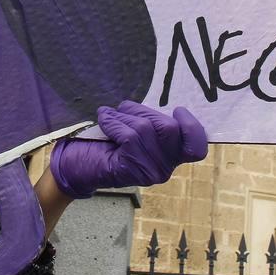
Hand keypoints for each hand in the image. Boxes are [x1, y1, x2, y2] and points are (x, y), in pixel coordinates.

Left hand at [50, 101, 207, 198]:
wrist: (79, 164)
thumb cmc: (109, 142)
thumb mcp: (138, 129)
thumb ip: (153, 122)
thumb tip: (161, 101)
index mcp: (172, 157)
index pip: (196, 149)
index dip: (192, 127)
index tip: (177, 110)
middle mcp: (165, 169)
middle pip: (169, 128)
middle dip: (144, 111)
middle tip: (125, 108)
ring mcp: (149, 173)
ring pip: (145, 129)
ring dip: (124, 116)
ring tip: (110, 115)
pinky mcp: (131, 171)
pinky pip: (129, 137)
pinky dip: (113, 123)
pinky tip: (104, 120)